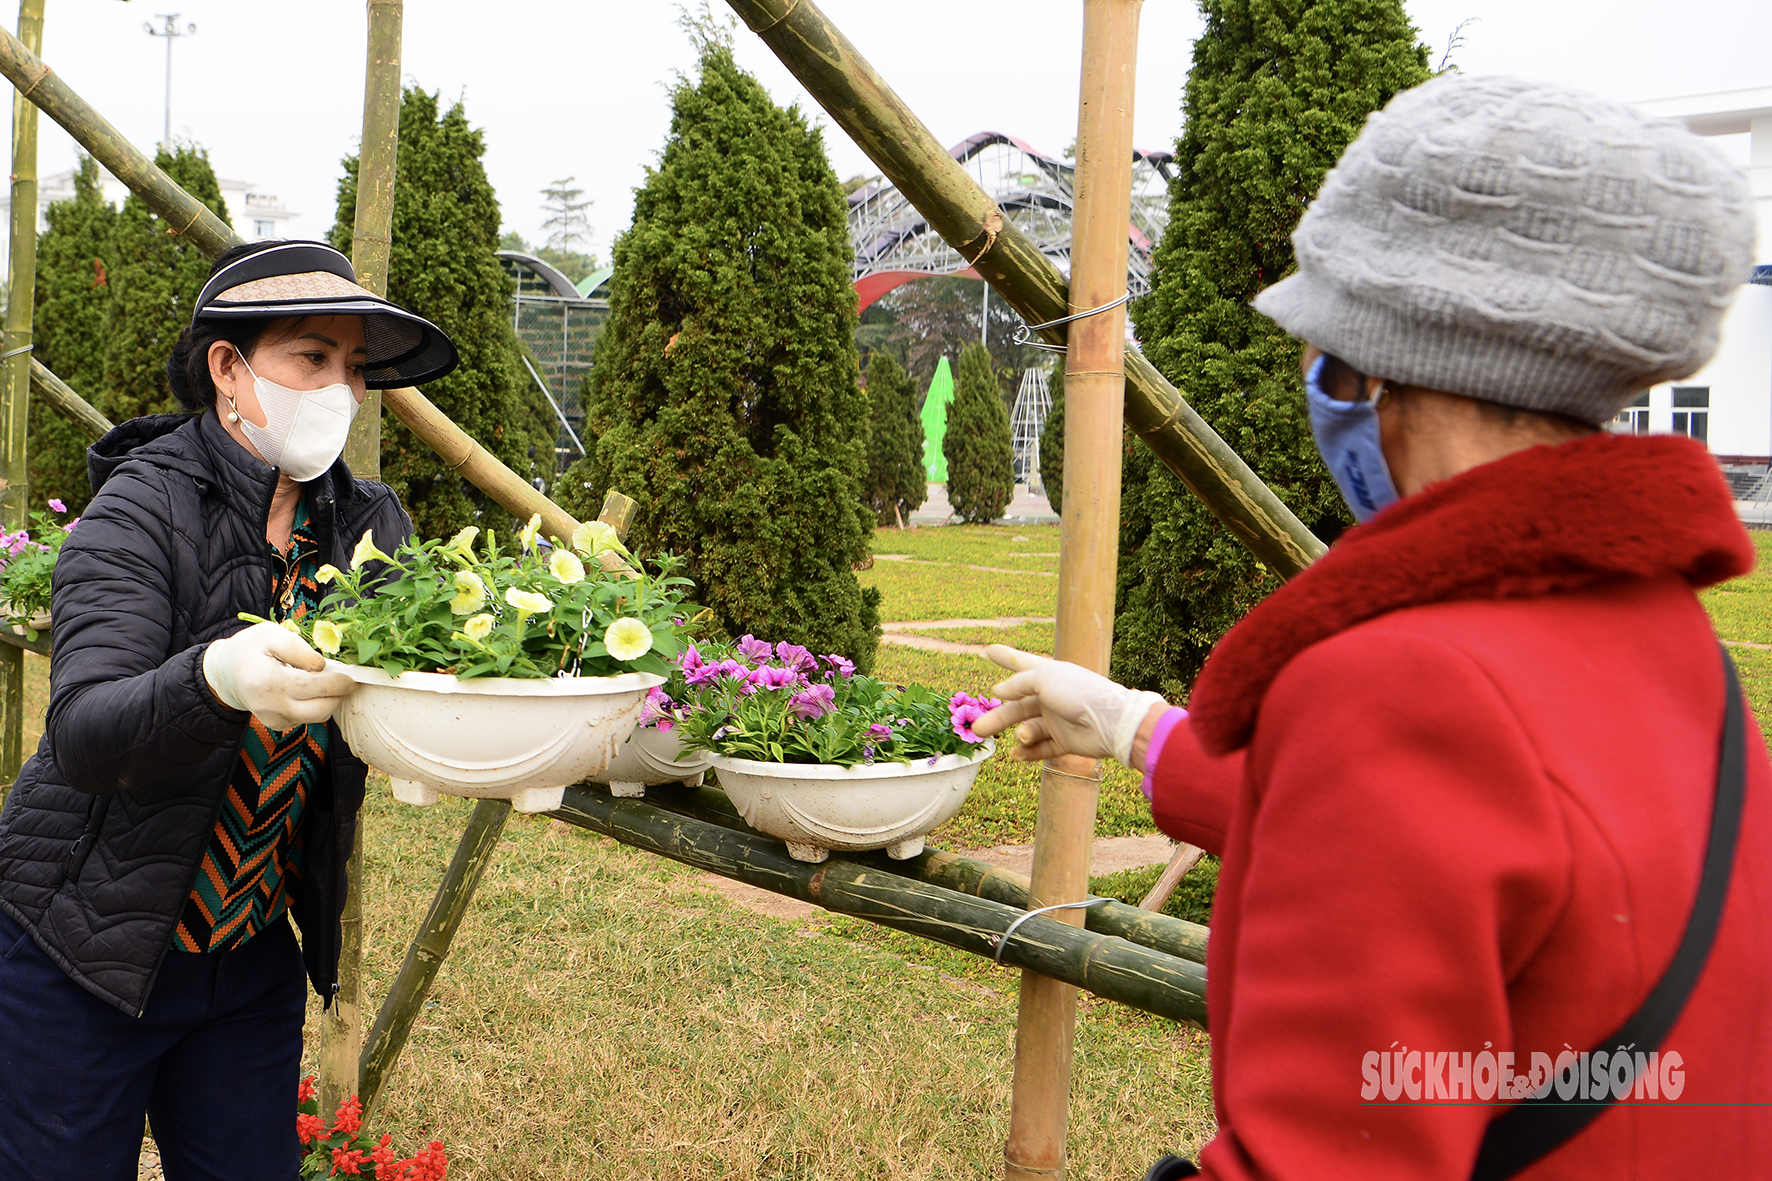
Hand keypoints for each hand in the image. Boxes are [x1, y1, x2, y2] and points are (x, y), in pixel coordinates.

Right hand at [202, 621, 356, 729]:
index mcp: (268, 682)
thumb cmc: (251, 649)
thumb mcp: (271, 634)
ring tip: (326, 680)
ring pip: (317, 716)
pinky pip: (307, 717)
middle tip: (347, 679)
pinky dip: (315, 704)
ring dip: (329, 699)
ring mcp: (274, 719)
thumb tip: (322, 666)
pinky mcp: (277, 725)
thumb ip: (298, 648)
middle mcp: (271, 707)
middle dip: (339, 694)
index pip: (315, 687)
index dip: (339, 681)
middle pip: (321, 709)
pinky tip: (310, 689)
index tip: (353, 675)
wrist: (228, 672)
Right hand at [973, 645, 1168, 765]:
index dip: (1006, 656)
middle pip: (1018, 707)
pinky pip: (1042, 749)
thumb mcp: (1044, 678)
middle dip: (999, 717)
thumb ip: (1018, 683)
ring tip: (1021, 738)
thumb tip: (998, 691)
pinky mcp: (1065, 742)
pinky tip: (1017, 755)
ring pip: (1028, 729)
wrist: (1110, 722)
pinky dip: (1029, 752)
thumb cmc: (1079, 692)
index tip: (989, 649)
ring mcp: (1058, 720)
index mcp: (1049, 676)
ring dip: (1019, 735)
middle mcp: (1051, 697)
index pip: (1022, 663)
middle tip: (978, 729)